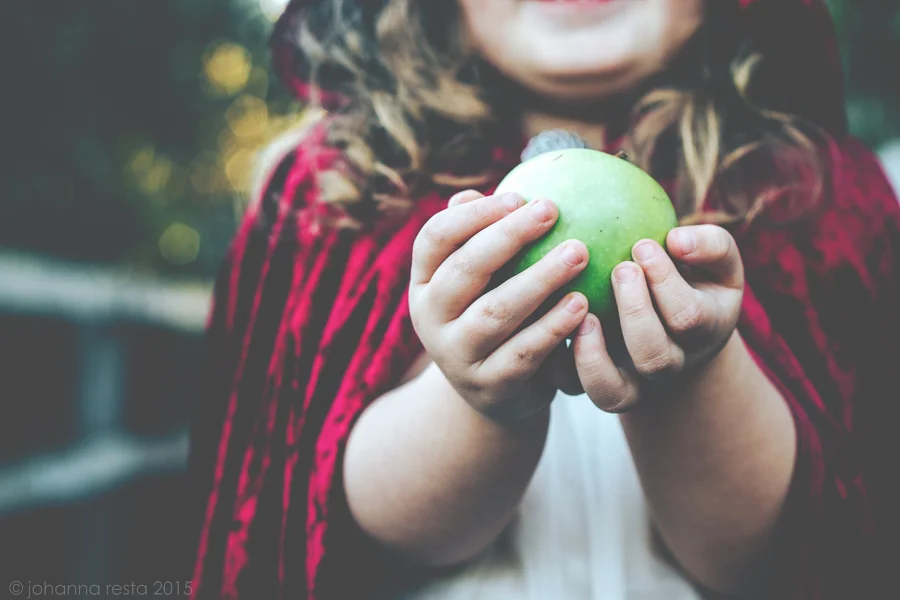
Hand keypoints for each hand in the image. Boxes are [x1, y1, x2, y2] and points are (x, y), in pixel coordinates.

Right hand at [409, 190, 589, 423]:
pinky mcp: (489, 385)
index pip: (434, 238)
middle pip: (465, 269)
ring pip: (496, 311)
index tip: (517, 196)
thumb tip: (497, 190)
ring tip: (578, 252)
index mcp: (423, 282)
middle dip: (509, 235)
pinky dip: (553, 326)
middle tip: (552, 209)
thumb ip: (484, 238)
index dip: (473, 215)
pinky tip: (581, 303)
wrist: (494, 393)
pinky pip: (524, 352)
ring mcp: (456, 355)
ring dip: (540, 278)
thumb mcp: (481, 281)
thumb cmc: (494, 315)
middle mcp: (431, 317)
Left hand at [570, 225, 743, 411]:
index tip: (642, 245)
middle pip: (654, 357)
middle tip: (620, 270)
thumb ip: (711, 245)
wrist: (675, 332)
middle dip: (635, 312)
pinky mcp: (598, 386)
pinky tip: (548, 321)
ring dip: (593, 354)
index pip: (688, 317)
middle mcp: (670, 364)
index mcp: (703, 331)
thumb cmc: (692, 279)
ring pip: (613, 391)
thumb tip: (677, 239)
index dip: (665, 282)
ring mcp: (633, 382)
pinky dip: (559, 361)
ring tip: (583, 310)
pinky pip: (575, 387)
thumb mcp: (717, 262)